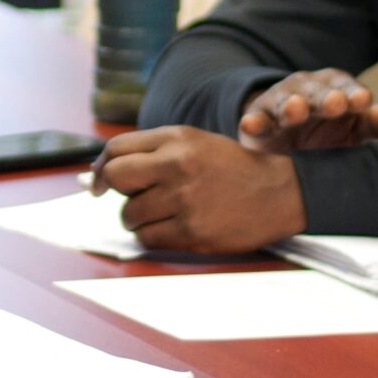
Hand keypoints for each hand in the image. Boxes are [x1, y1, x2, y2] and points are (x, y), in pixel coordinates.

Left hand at [90, 125, 305, 252]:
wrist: (279, 192)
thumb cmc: (232, 169)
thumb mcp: (195, 142)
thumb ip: (154, 150)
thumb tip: (104, 170)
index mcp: (176, 138)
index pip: (116, 149)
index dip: (100, 167)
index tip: (98, 182)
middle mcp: (177, 165)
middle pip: (115, 178)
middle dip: (115, 192)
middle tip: (131, 199)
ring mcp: (184, 199)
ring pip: (129, 214)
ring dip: (137, 219)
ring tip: (161, 214)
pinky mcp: (192, 231)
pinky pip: (148, 238)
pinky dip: (152, 237)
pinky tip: (170, 229)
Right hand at [238, 70, 377, 153]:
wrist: (281, 144)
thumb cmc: (326, 135)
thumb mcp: (355, 128)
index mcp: (334, 90)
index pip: (346, 86)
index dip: (354, 93)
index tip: (364, 102)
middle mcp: (306, 91)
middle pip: (316, 91)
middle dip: (325, 97)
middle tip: (336, 104)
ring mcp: (279, 105)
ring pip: (285, 103)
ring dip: (290, 106)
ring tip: (296, 111)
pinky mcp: (256, 122)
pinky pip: (253, 120)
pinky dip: (252, 121)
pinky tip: (251, 125)